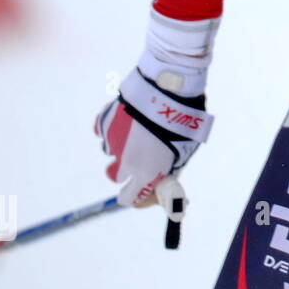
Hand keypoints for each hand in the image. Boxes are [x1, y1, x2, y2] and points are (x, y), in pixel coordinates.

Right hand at [94, 68, 212, 208]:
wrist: (168, 89)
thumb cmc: (182, 123)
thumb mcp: (184, 152)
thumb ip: (170, 170)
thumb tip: (164, 180)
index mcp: (145, 173)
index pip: (129, 199)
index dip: (140, 197)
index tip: (150, 188)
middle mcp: (123, 161)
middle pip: (117, 176)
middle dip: (128, 171)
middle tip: (144, 158)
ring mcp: (112, 141)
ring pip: (112, 151)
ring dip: (123, 146)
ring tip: (144, 129)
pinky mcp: (105, 122)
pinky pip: (106, 132)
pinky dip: (115, 129)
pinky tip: (130, 119)